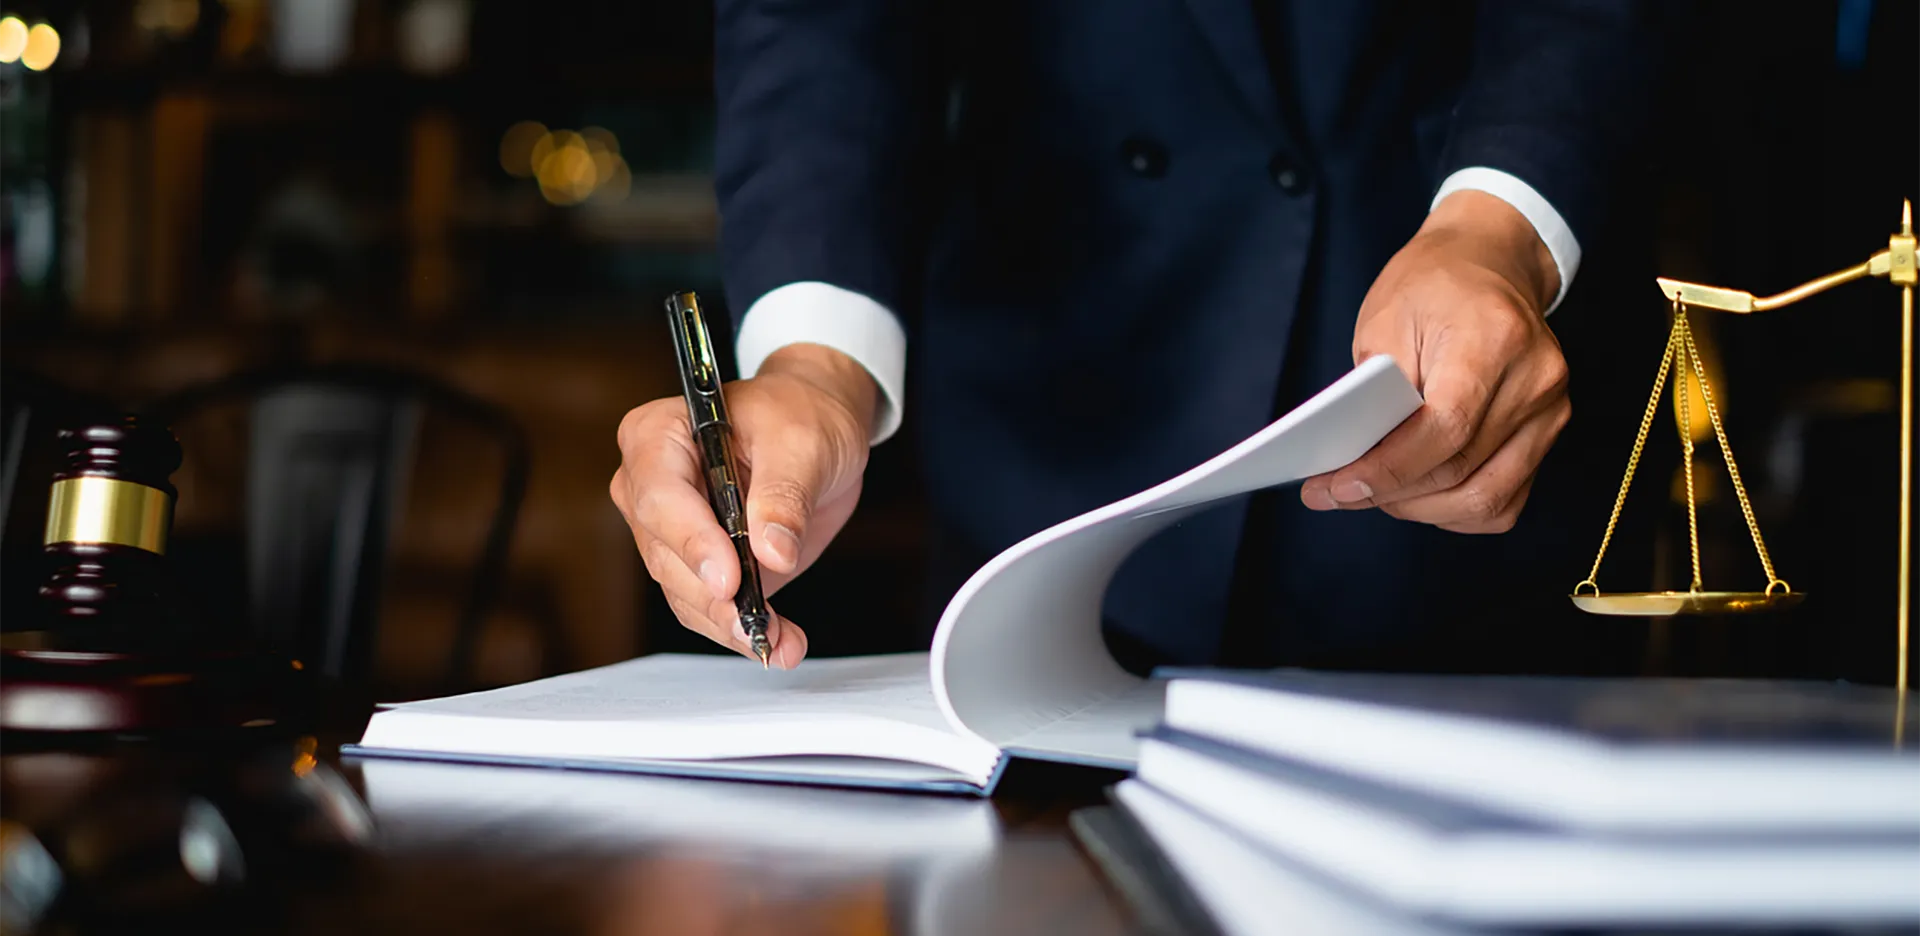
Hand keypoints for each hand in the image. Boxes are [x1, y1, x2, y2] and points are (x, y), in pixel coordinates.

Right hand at [611, 344, 877, 666]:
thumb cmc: (801, 414)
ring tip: (779, 641)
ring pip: (682, 591)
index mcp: (658, 436)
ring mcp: (671, 530)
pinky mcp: (699, 564)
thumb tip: (771, 552)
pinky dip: (741, 629)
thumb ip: (784, 495)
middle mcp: (649, 485)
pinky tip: (779, 643)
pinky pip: (707, 606)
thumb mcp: (802, 442)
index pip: (660, 497)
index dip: (691, 542)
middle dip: (712, 596)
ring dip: (729, 623)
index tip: (729, 579)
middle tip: (757, 623)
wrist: (818, 426)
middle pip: (664, 554)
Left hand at [1299, 189, 1569, 532]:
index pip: (1445, 428)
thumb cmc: (1431, 285)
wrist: (1488, 262)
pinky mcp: (1548, 431)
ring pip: (1487, 498)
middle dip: (1392, 495)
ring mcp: (1550, 409)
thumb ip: (1373, 392)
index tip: (1338, 488)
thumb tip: (1354, 462)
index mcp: (1494, 338)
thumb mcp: (1384, 320)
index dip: (1389, 470)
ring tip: (1376, 496)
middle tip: (1339, 494)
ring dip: (1422, 509)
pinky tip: (1420, 496)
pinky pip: (1506, 499)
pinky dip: (1457, 509)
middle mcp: (1535, 378)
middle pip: (1462, 470)